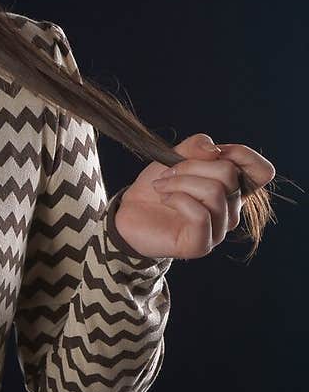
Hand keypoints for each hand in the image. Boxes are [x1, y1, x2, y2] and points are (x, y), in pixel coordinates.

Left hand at [112, 135, 276, 259]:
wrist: (129, 213)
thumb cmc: (158, 186)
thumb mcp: (176, 156)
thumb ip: (197, 146)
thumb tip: (215, 150)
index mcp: (232, 189)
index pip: (262, 172)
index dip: (241, 154)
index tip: (209, 151)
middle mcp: (231, 211)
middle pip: (229, 174)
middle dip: (192, 165)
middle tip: (167, 172)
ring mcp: (218, 230)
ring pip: (214, 192)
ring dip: (181, 181)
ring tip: (161, 186)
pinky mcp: (201, 244)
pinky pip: (201, 214)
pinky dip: (177, 198)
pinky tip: (164, 199)